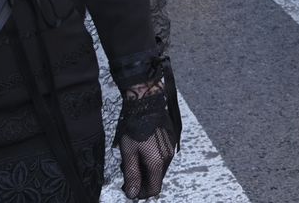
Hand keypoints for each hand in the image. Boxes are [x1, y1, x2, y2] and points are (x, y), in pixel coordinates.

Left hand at [116, 76, 178, 198]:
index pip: (153, 189)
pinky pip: (162, 157)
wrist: (146, 105)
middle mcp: (168, 158)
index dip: (141, 192)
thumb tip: (132, 193)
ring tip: (133, 158)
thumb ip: (132, 175)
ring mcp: (171, 149)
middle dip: (142, 179)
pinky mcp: (171, 141)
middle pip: (156, 179)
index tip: (130, 189)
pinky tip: (142, 150)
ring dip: (146, 169)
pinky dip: (152, 159)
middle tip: (127, 172)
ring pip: (159, 168)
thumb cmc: (136, 127)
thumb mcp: (129, 153)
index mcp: (158, 163)